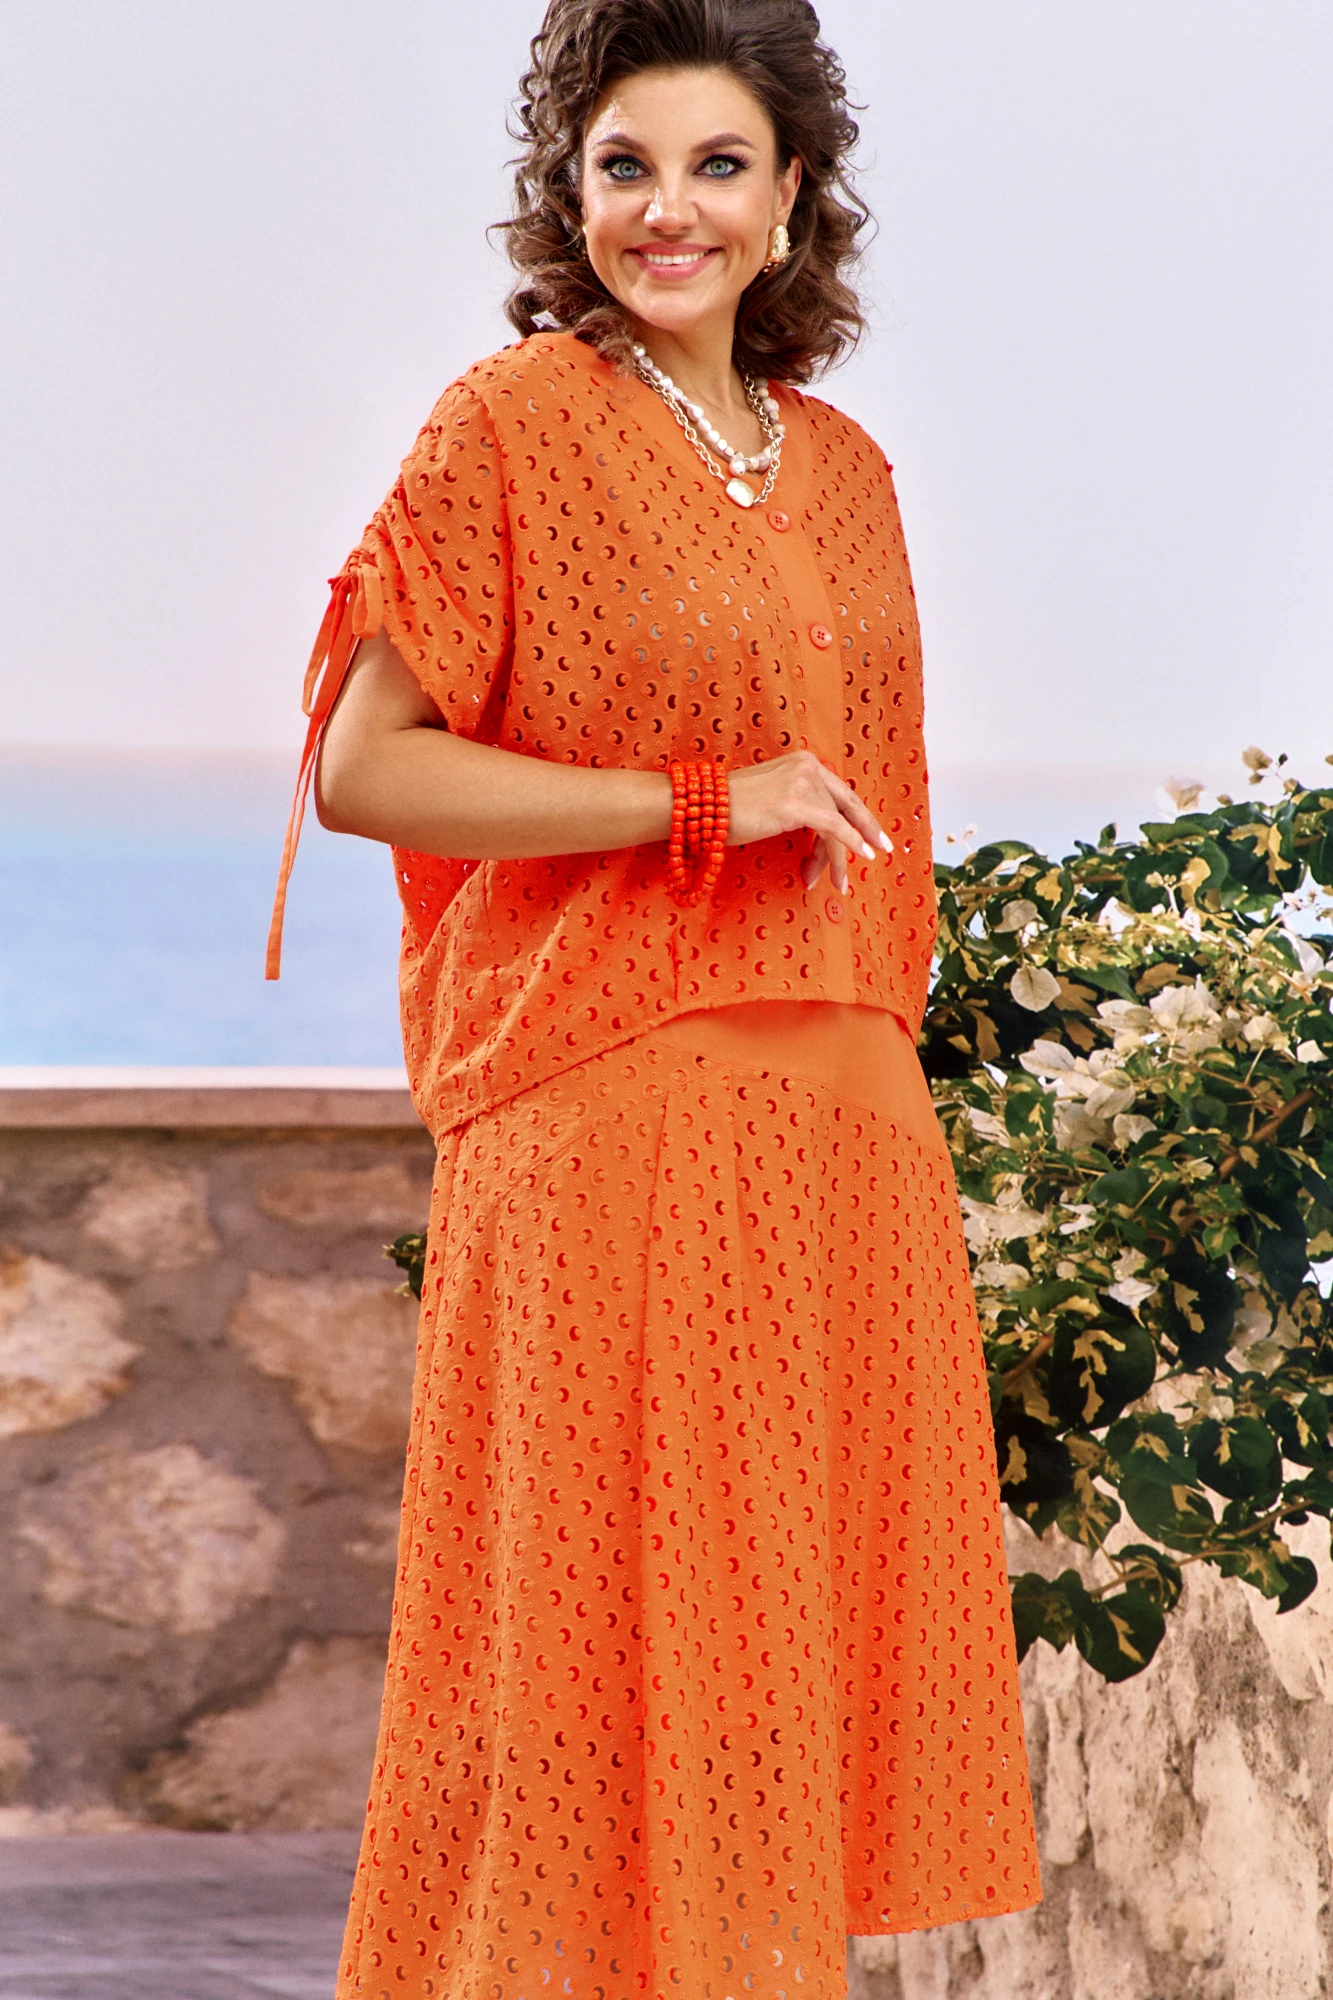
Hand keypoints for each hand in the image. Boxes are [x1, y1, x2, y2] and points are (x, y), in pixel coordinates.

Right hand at [725, 751, 892, 894]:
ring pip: (836, 826)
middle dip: (865, 830)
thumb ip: (799, 807)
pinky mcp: (799, 805)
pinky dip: (849, 845)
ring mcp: (804, 783)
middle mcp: (807, 767)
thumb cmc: (727, 810)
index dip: (858, 815)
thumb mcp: (771, 800)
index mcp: (801, 762)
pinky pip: (834, 830)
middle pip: (844, 806)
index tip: (873, 834)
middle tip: (881, 850)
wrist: (701, 807)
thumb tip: (821, 837)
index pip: (838, 792)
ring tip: (837, 883)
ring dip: (836, 858)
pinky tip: (860, 858)